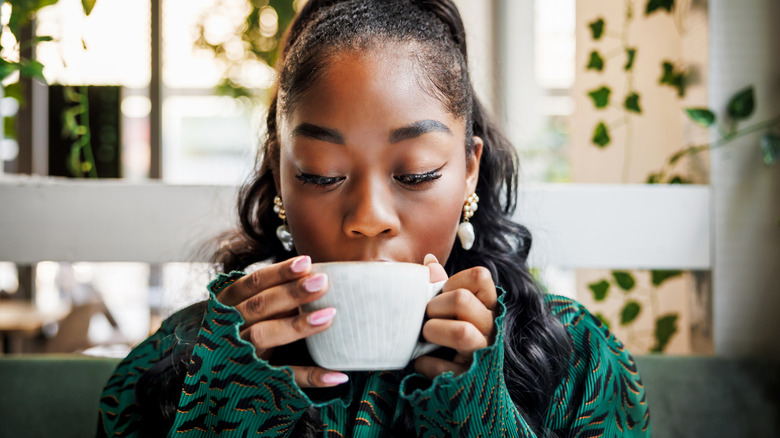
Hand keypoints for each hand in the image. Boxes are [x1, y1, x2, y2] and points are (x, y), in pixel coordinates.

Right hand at [217, 256, 348, 387]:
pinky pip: (284, 378)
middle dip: (291, 294)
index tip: (307, 262)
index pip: (253, 283)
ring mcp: (239, 354)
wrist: (212, 373)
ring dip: (297, 326)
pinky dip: (311, 377)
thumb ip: (273, 294)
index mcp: (229, 303)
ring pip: (263, 336)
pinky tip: (338, 375)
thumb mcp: (248, 308)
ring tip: (329, 316)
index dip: (279, 272)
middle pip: (259, 306)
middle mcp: (229, 326)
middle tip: (322, 283)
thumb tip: (314, 274)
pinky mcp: (254, 380)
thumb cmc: (243, 327)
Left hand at [415, 254, 497, 377]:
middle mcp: (492, 327)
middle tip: (427, 318)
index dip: (453, 281)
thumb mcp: (450, 309)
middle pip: (462, 300)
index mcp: (488, 305)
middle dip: (434, 307)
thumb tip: (429, 261)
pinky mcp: (471, 379)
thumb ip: (441, 286)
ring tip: (426, 337)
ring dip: (433, 331)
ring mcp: (485, 353)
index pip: (480, 276)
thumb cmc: (451, 335)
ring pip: (460, 332)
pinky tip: (423, 362)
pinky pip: (444, 367)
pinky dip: (425, 363)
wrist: (463, 386)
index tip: (442, 294)